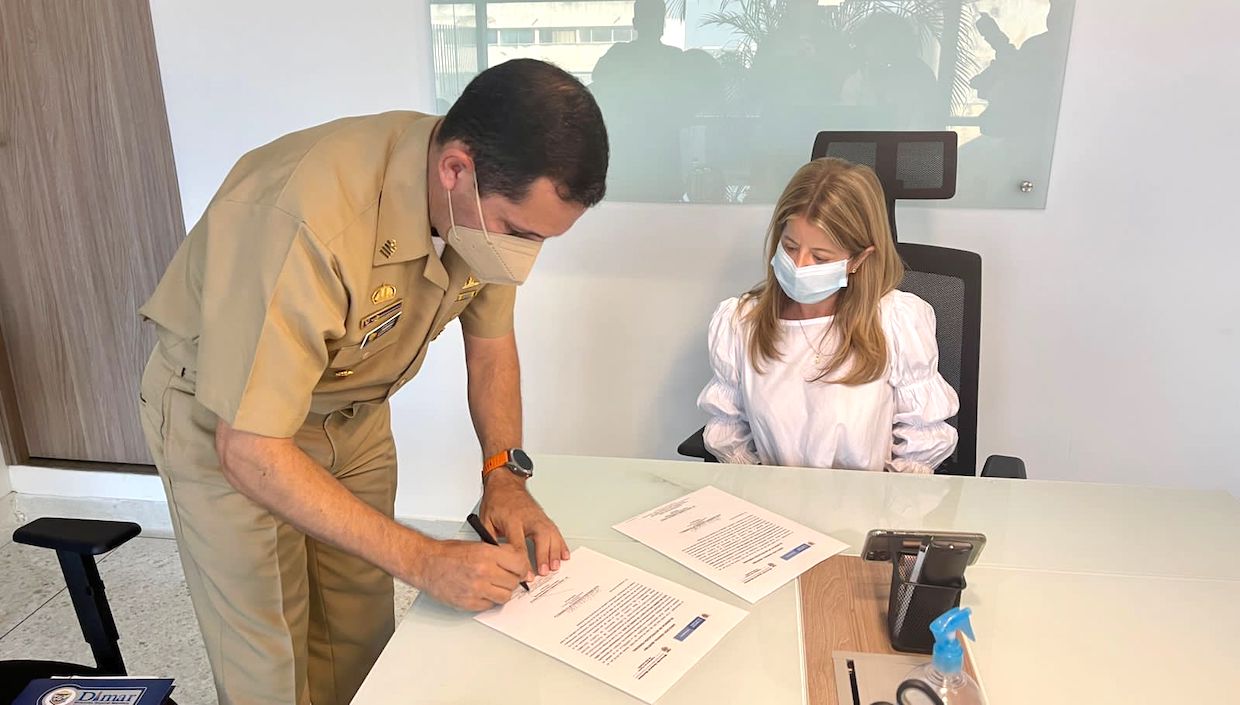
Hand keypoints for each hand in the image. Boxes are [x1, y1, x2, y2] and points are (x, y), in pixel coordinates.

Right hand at [405, 537, 527, 610]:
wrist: (426, 563)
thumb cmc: (447, 553)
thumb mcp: (477, 545)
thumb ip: (498, 553)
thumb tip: (516, 561)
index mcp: (487, 554)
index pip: (520, 564)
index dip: (522, 567)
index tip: (520, 569)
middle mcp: (483, 572)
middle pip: (513, 582)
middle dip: (512, 579)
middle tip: (505, 576)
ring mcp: (476, 589)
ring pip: (505, 596)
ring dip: (502, 591)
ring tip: (493, 585)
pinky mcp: (468, 603)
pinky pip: (490, 605)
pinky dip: (489, 600)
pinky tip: (482, 592)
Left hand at [479, 470, 569, 576]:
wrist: (505, 483)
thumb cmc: (496, 500)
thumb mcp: (486, 519)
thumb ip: (489, 539)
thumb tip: (494, 559)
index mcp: (512, 519)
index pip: (519, 543)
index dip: (523, 560)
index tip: (525, 573)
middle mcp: (528, 517)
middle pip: (540, 537)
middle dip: (544, 555)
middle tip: (545, 571)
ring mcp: (538, 517)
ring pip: (551, 534)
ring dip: (555, 551)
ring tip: (556, 566)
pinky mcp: (543, 517)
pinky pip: (555, 531)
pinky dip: (560, 543)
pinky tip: (563, 554)